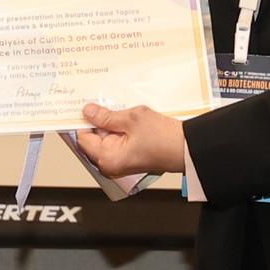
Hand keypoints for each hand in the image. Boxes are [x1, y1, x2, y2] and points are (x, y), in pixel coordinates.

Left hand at [71, 101, 188, 179]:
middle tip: (104, 104)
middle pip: (92, 138)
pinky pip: (116, 141)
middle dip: (98, 121)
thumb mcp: (132, 119)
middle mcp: (110, 165)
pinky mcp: (129, 158)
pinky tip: (128, 119)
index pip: (82, 137)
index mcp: (107, 159)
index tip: (85, 106)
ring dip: (110, 124)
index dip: (83, 120)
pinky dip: (119, 129)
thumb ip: (106, 116)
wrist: (186, 148)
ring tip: (121, 111)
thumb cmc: (164, 140)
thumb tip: (88, 112)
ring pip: (105, 138)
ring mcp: (120, 163)